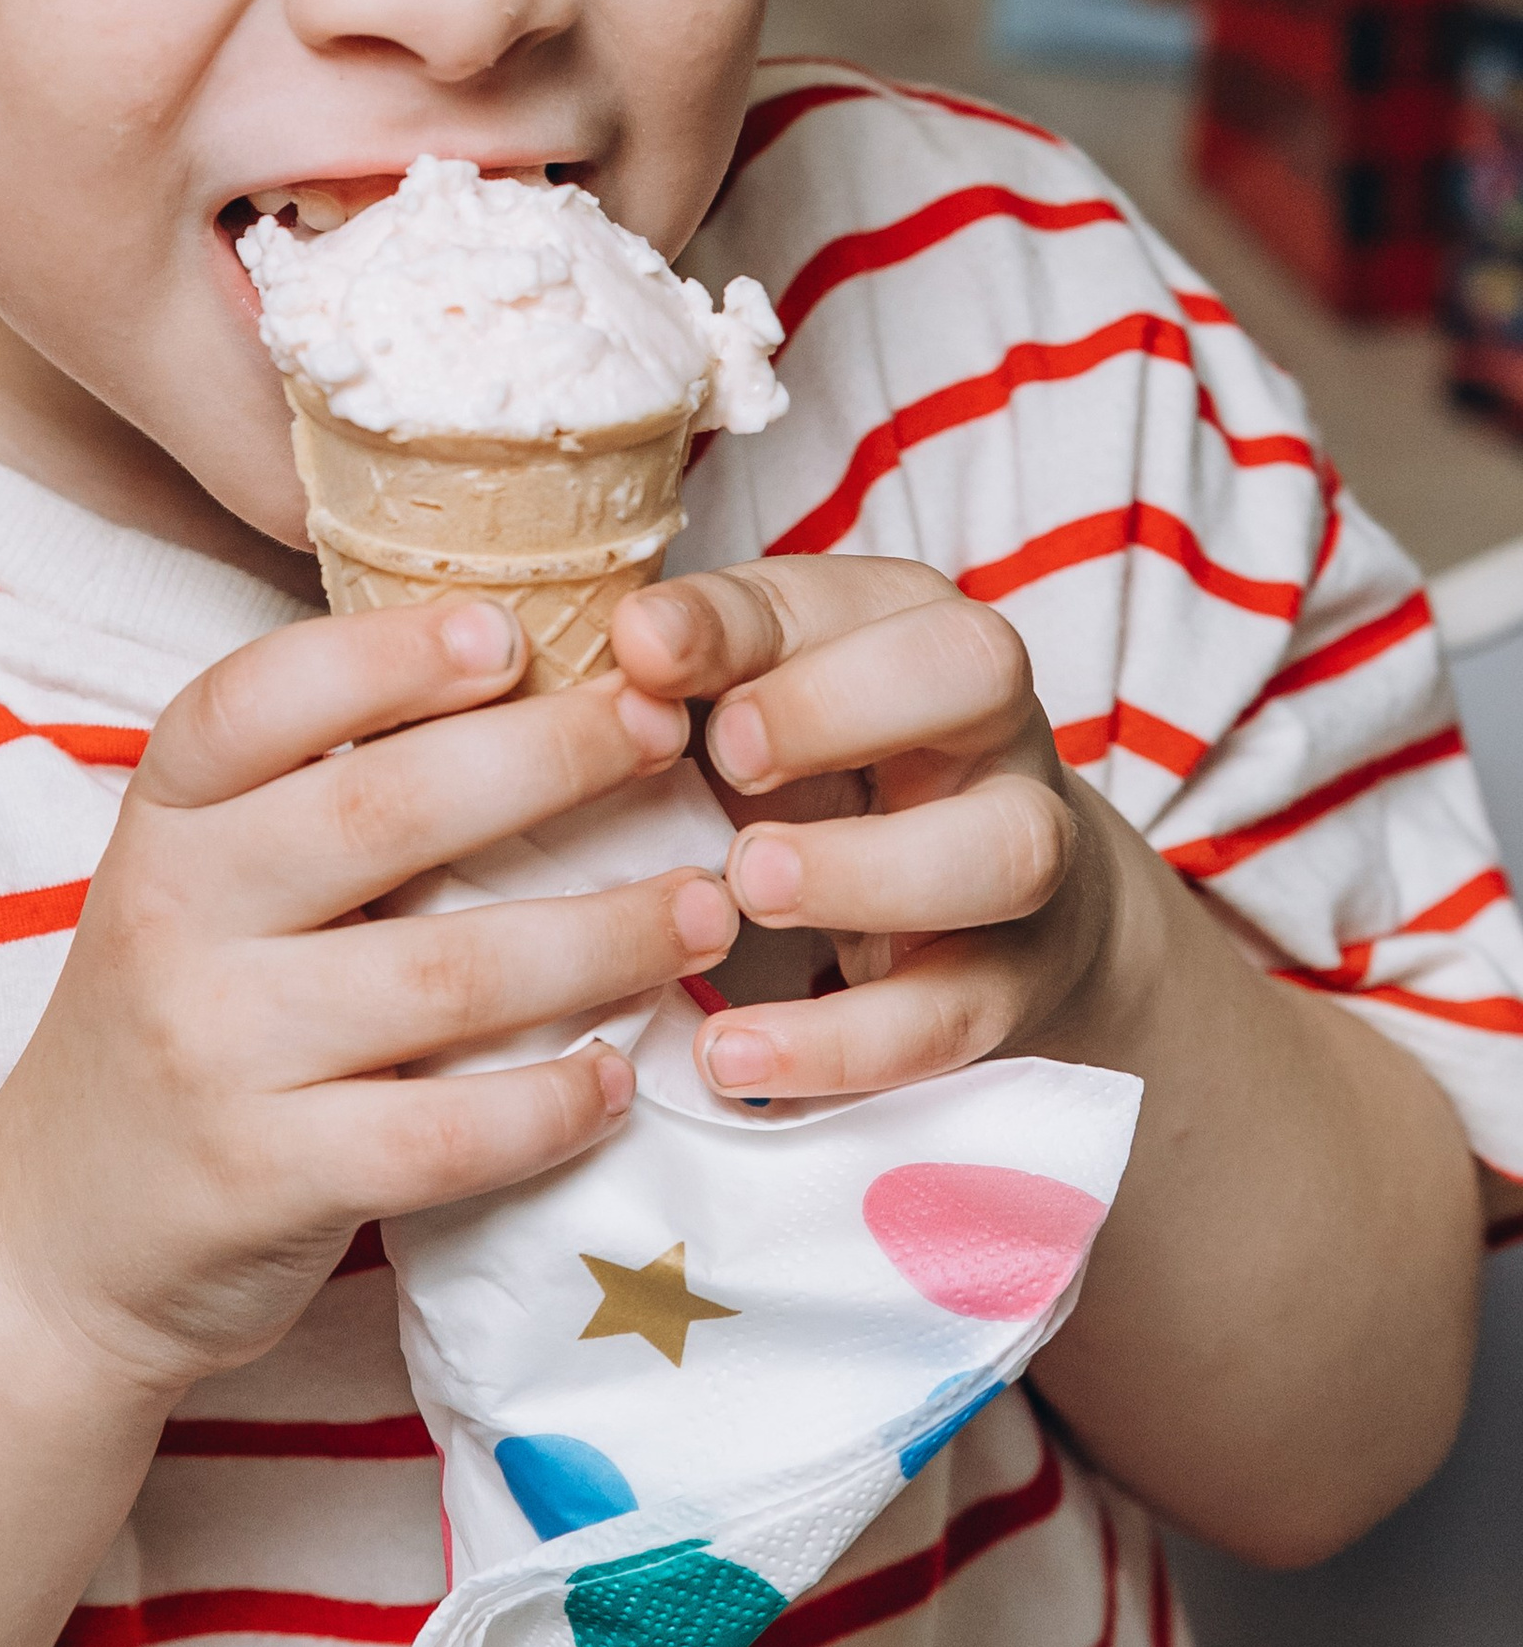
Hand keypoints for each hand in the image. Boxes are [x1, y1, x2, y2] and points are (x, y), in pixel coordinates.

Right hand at [0, 597, 738, 1401]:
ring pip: (445, 977)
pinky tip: (617, 1077)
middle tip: (666, 733)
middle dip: (549, 761)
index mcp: (162, 822)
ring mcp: (212, 1051)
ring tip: (707, 909)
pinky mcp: (262, 1178)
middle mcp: (171, 917)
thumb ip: (311, 802)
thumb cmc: (180, 1024)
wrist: (60, 1242)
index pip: (256, 700)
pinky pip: (441, 1134)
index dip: (386, 656)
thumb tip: (514, 681)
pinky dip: (549, 1103)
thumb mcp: (200, 888)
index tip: (512, 632)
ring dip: (602, 936)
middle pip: (383, 812)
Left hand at [609, 557, 1157, 1100]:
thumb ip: (692, 671)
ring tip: (743, 890)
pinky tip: (733, 1054)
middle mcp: (987, 724)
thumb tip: (625, 641)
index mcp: (905, 626)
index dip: (734, 619)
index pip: (836, 592)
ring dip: (866, 871)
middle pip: (976, 668)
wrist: (985, 911)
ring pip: (1005, 850)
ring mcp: (1022, 854)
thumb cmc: (826, 773)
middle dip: (840, 706)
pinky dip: (842, 1044)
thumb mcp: (757, 700)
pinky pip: (953, 1016)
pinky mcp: (1012, 985)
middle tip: (727, 758)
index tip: (642, 654)